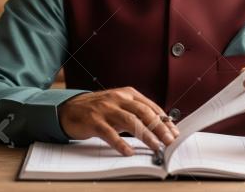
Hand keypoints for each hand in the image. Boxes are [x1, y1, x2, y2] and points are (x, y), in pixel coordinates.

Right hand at [58, 87, 179, 155]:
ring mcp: (106, 109)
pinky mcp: (94, 121)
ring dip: (145, 135)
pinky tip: (128, 151)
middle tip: (169, 140)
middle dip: (159, 127)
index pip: (151, 106)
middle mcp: (118, 98)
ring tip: (155, 146)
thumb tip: (160, 127)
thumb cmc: (99, 109)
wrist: (70, 109)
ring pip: (130, 121)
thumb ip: (137, 113)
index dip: (164, 120)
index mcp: (127, 94)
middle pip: (144, 112)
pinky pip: (110, 133)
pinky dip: (120, 143)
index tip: (174, 133)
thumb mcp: (120, 106)